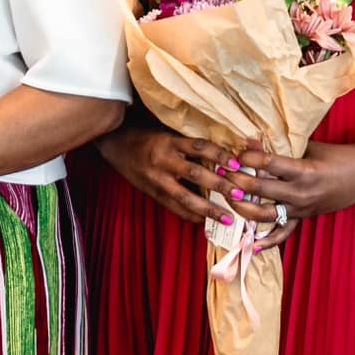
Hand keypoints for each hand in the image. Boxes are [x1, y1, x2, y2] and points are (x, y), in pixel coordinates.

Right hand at [99, 124, 275, 235]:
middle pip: (196, 174)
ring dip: (208, 209)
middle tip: (239, 194)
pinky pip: (174, 208)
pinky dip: (191, 216)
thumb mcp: (168, 132)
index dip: (219, 155)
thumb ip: (191, 143)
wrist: (115, 143)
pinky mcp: (152, 193)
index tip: (237, 164)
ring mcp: (157, 179)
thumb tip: (223, 152)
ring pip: (185, 197)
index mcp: (170, 141)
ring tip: (228, 218)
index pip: (199, 147)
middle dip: (219, 185)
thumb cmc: (147, 135)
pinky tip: (206, 222)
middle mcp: (163, 160)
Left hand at [226, 134, 354, 247]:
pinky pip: (283, 233)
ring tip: (227, 198)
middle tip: (221, 173)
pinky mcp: (303, 218)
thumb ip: (279, 147)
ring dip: (243, 207)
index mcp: (304, 171)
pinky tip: (251, 245)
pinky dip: (267, 241)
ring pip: (265, 214)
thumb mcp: (309, 147)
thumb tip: (249, 140)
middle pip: (261, 189)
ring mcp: (301, 209)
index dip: (248, 158)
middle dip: (237, 182)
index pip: (269, 164)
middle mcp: (301, 193)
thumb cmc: (336, 156)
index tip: (236, 153)